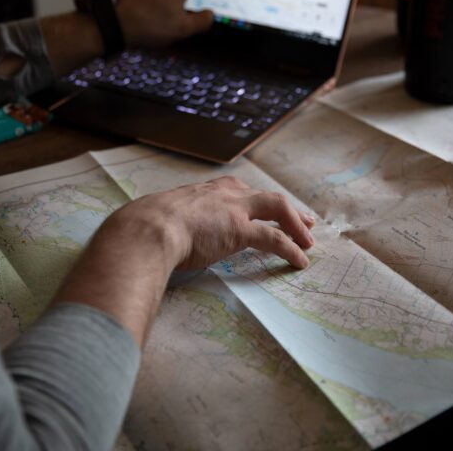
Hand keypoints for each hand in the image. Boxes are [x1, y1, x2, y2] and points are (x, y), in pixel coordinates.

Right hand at [107, 175, 315, 270]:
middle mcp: (223, 195)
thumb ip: (170, 222)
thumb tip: (160, 235)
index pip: (239, 191)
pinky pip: (275, 238)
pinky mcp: (240, 229)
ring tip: (308, 244)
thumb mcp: (160, 217)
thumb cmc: (144, 227)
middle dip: (288, 210)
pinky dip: (291, 248)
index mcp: (204, 191)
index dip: (256, 201)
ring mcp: (234, 210)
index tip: (265, 208)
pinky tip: (300, 261)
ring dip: (296, 226)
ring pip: (277, 209)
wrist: (145, 228)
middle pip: (266, 197)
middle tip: (305, 222)